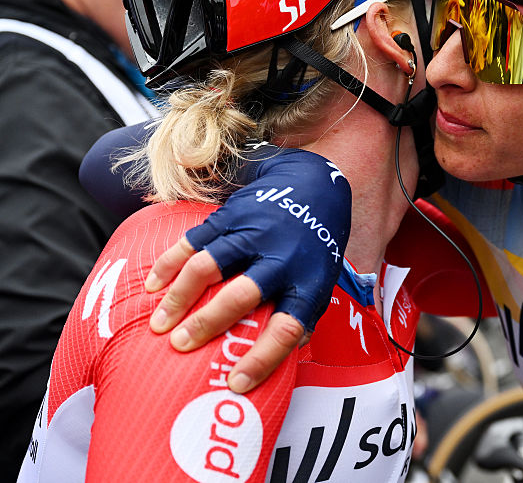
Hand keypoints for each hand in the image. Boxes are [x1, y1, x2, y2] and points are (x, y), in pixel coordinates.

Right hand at [146, 148, 352, 392]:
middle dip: (207, 324)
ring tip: (159, 324)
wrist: (312, 186)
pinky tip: (153, 286)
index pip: (287, 328)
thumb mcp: (321, 283)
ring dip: (178, 297)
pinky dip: (169, 264)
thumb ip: (303, 320)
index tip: (235, 384)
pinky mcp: (232, 215)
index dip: (262, 359)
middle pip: (241, 296)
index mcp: (307, 283)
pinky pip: (194, 241)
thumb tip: (279, 359)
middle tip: (179, 346)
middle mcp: (281, 259)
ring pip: (208, 267)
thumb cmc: (315, 247)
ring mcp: (254, 234)